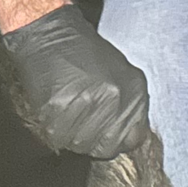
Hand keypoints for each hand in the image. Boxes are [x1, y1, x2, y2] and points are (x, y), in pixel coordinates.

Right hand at [1, 5, 149, 158]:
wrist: (51, 38)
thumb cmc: (87, 55)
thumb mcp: (124, 74)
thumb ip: (134, 107)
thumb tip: (136, 137)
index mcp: (131, 94)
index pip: (132, 140)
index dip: (122, 138)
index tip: (112, 133)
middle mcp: (110, 102)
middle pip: (107, 147)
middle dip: (98, 139)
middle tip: (87, 119)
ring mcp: (82, 108)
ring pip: (82, 146)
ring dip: (76, 135)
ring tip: (72, 110)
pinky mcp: (55, 113)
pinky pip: (60, 139)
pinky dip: (58, 129)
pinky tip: (59, 108)